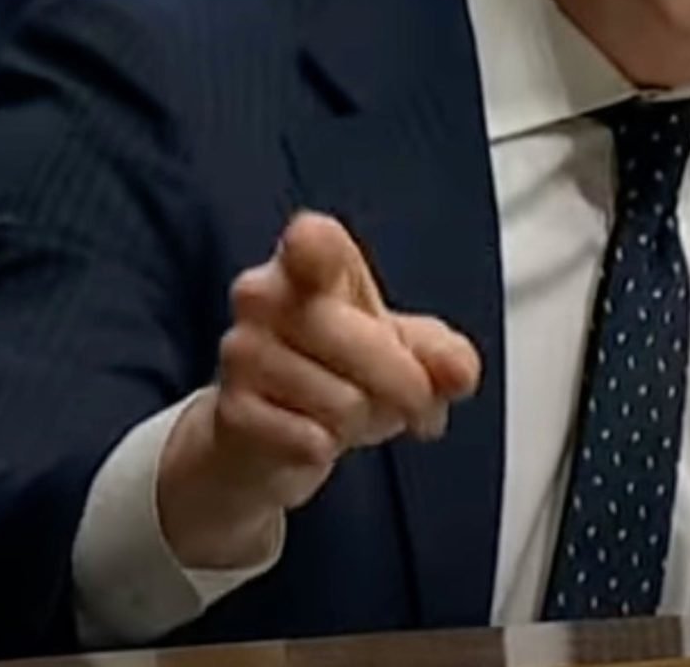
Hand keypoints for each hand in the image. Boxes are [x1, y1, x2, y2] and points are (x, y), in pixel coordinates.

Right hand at [157, 211, 480, 567]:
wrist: (270, 433)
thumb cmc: (339, 370)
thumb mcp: (405, 351)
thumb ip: (444, 354)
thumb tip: (459, 371)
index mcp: (309, 260)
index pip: (308, 241)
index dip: (310, 247)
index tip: (307, 250)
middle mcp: (264, 295)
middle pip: (364, 342)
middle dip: (407, 386)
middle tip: (414, 401)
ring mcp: (241, 351)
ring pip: (345, 402)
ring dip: (363, 421)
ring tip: (346, 410)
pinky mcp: (231, 409)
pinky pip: (311, 440)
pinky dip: (325, 448)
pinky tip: (311, 436)